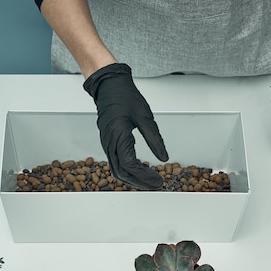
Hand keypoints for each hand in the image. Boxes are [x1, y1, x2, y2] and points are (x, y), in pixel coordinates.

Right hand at [83, 63, 167, 189]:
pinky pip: (115, 162)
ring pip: (117, 170)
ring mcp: (106, 143)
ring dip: (133, 179)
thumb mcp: (145, 116)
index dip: (145, 176)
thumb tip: (164, 157)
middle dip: (139, 182)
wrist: (108, 85)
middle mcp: (109, 143)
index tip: (158, 180)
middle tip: (155, 184)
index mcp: (118, 136)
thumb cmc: (125, 96)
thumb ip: (155, 139)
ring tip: (149, 180)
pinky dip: (127, 170)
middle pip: (122, 173)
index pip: (131, 165)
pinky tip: (140, 170)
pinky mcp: (108, 142)